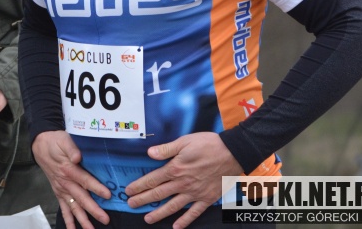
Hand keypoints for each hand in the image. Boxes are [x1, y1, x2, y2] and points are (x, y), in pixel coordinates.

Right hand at [31, 131, 110, 228]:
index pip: (84, 180)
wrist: (40, 145)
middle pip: (81, 198)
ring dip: (82, 219)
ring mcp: (62, 189)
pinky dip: (68, 220)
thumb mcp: (63, 139)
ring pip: (73, 207)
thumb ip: (71, 148)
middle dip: (93, 209)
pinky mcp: (59, 192)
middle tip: (105, 219)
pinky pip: (64, 209)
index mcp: (68, 169)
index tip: (108, 195)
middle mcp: (65, 182)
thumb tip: (77, 157)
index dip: (96, 188)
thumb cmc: (55, 141)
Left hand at [124, 132, 241, 228]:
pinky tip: (176, 227)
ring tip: (147, 219)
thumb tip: (149, 153)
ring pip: (173, 206)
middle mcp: (183, 183)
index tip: (128, 191)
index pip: (152, 179)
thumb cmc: (208, 144)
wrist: (233, 153)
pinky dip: (185, 221)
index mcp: (175, 168)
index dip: (139, 186)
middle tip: (131, 204)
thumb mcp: (185, 142)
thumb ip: (166, 149)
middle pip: (159, 194)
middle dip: (143, 200)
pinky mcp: (207, 198)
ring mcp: (195, 193)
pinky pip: (194, 212)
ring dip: (159, 213)